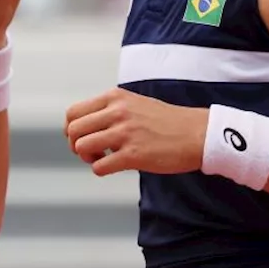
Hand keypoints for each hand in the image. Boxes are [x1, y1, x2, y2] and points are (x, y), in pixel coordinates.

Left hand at [64, 88, 206, 176]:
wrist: (197, 133)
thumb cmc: (167, 121)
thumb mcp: (135, 103)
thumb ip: (111, 110)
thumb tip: (86, 125)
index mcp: (115, 97)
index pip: (73, 112)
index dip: (71, 129)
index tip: (82, 137)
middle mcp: (117, 112)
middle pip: (73, 130)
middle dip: (75, 145)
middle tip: (90, 151)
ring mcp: (125, 133)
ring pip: (82, 147)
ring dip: (87, 158)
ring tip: (102, 158)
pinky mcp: (134, 155)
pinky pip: (99, 167)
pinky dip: (100, 170)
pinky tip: (114, 166)